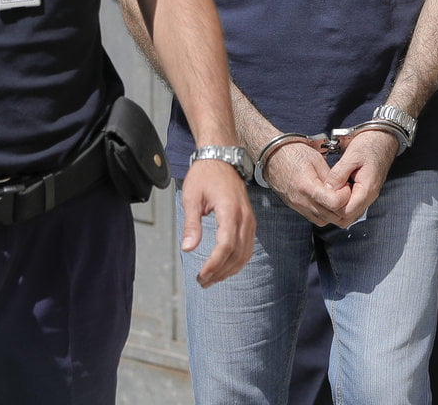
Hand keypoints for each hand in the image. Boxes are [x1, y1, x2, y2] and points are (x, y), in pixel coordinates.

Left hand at [180, 159, 254, 287]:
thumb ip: (191, 224)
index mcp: (229, 209)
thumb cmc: (205, 175)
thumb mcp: (192, 196)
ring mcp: (249, 219)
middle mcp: (244, 216)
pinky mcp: (249, 220)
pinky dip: (237, 260)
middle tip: (203, 281)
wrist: (221, 158)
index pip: (226, 245)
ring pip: (245, 253)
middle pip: (237, 253)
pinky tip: (225, 266)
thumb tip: (188, 248)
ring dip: (230, 269)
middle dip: (220, 271)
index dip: (214, 264)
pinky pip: (248, 246)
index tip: (202, 275)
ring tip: (212, 278)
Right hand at [264, 141, 351, 225]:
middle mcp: (301, 200)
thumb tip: (343, 189)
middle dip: (344, 207)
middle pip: (331, 217)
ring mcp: (297, 205)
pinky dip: (324, 214)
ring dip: (334, 214)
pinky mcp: (295, 206)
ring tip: (337, 198)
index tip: (346, 187)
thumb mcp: (316, 159)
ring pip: (323, 221)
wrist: (271, 154)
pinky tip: (326, 201)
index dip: (345, 196)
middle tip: (346, 193)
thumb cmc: (292, 152)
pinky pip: (314, 218)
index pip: (334, 203)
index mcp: (307, 186)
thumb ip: (331, 177)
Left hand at [324, 130, 398, 226]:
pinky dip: (341, 201)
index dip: (333, 206)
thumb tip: (327, 190)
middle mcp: (369, 196)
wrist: (383, 139)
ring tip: (327, 191)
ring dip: (337, 206)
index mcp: (367, 189)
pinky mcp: (364, 190)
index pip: (347, 212)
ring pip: (350, 212)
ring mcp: (367, 195)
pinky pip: (352, 203)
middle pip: (348, 217)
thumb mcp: (351, 156)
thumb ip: (339, 174)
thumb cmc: (369, 145)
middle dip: (333, 210)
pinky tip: (334, 188)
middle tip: (323, 194)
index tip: (325, 192)